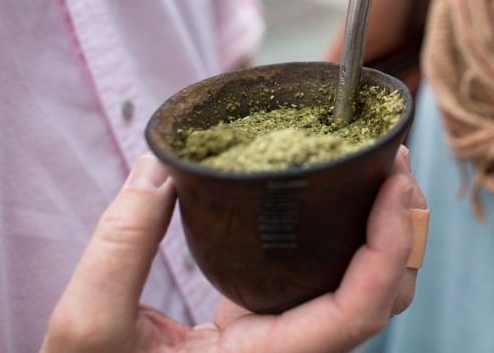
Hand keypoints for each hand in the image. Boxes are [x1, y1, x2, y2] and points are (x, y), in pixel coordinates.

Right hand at [42, 146, 426, 352]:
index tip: (395, 180)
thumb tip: (162, 168)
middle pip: (384, 297)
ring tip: (381, 168)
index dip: (390, 244)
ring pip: (368, 290)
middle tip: (395, 159)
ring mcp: (287, 337)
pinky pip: (333, 279)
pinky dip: (351, 236)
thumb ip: (120, 248)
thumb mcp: (89, 330)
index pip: (360, 310)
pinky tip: (336, 194)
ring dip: (387, 231)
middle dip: (404, 227)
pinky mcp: (271, 320)